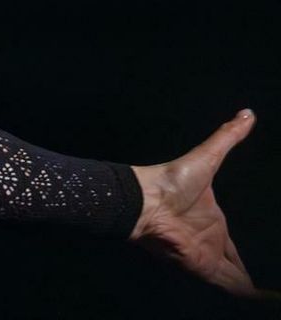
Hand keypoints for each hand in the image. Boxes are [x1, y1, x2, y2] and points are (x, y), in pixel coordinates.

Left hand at [130, 109, 278, 301]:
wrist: (146, 198)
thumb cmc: (171, 179)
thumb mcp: (207, 157)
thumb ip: (227, 137)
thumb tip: (247, 113)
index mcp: (213, 224)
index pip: (233, 247)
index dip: (248, 258)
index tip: (266, 265)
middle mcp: (210, 244)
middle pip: (235, 267)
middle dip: (251, 278)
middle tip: (273, 290)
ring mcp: (207, 257)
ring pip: (235, 281)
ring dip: (251, 290)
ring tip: (272, 302)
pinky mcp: (205, 268)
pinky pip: (232, 288)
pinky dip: (248, 295)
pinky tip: (265, 303)